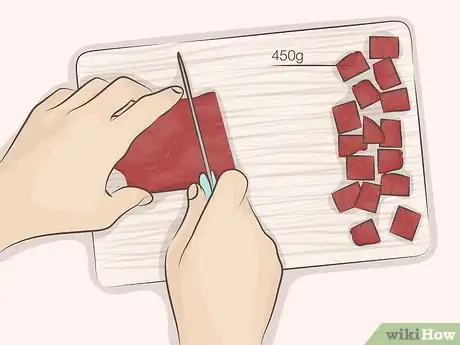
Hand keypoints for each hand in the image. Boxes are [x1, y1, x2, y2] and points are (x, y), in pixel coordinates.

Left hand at [0, 77, 182, 250]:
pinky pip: (68, 90)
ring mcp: (63, 113)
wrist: (8, 203)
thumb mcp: (102, 213)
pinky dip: (83, 93)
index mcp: (108, 141)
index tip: (173, 93)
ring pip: (97, 84)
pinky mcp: (42, 113)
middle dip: (141, 88)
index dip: (164, 99)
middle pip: (123, 87)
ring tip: (117, 102)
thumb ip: (129, 200)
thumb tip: (143, 194)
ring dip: (113, 89)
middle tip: (146, 99)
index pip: (145, 110)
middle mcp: (88, 120)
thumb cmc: (53, 209)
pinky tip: (84, 106)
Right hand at [166, 170, 282, 344]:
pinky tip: (235, 274)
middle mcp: (249, 227)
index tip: (213, 193)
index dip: (222, 183)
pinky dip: (248, 251)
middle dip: (225, 211)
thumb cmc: (196, 299)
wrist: (224, 335)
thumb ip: (192, 216)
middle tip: (209, 235)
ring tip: (220, 262)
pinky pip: (259, 244)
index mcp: (222, 219)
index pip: (233, 179)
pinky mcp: (275, 261)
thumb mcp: (178, 253)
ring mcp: (265, 245)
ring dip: (237, 232)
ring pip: (250, 224)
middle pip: (241, 202)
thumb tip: (199, 193)